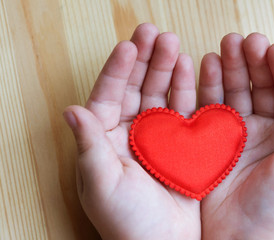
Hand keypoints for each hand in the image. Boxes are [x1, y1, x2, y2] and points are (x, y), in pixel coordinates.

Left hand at [63, 23, 199, 239]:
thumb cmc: (127, 221)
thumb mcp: (102, 184)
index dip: (117, 70)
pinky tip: (190, 69)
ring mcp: (158, 135)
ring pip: (160, 93)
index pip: (108, 96)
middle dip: (145, 59)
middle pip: (136, 87)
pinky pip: (183, 109)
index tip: (128, 46)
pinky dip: (186, 88)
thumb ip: (88, 146)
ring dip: (166, 68)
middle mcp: (130, 133)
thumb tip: (71, 110)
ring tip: (174, 44)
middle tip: (155, 33)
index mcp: (105, 140)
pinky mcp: (181, 142)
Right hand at [199, 33, 273, 239]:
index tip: (273, 49)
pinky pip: (211, 106)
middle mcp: (265, 128)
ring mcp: (236, 132)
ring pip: (235, 91)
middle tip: (245, 41)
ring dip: (230, 68)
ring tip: (224, 48)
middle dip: (253, 62)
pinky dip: (209, 86)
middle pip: (261, 86)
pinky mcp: (212, 138)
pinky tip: (207, 68)